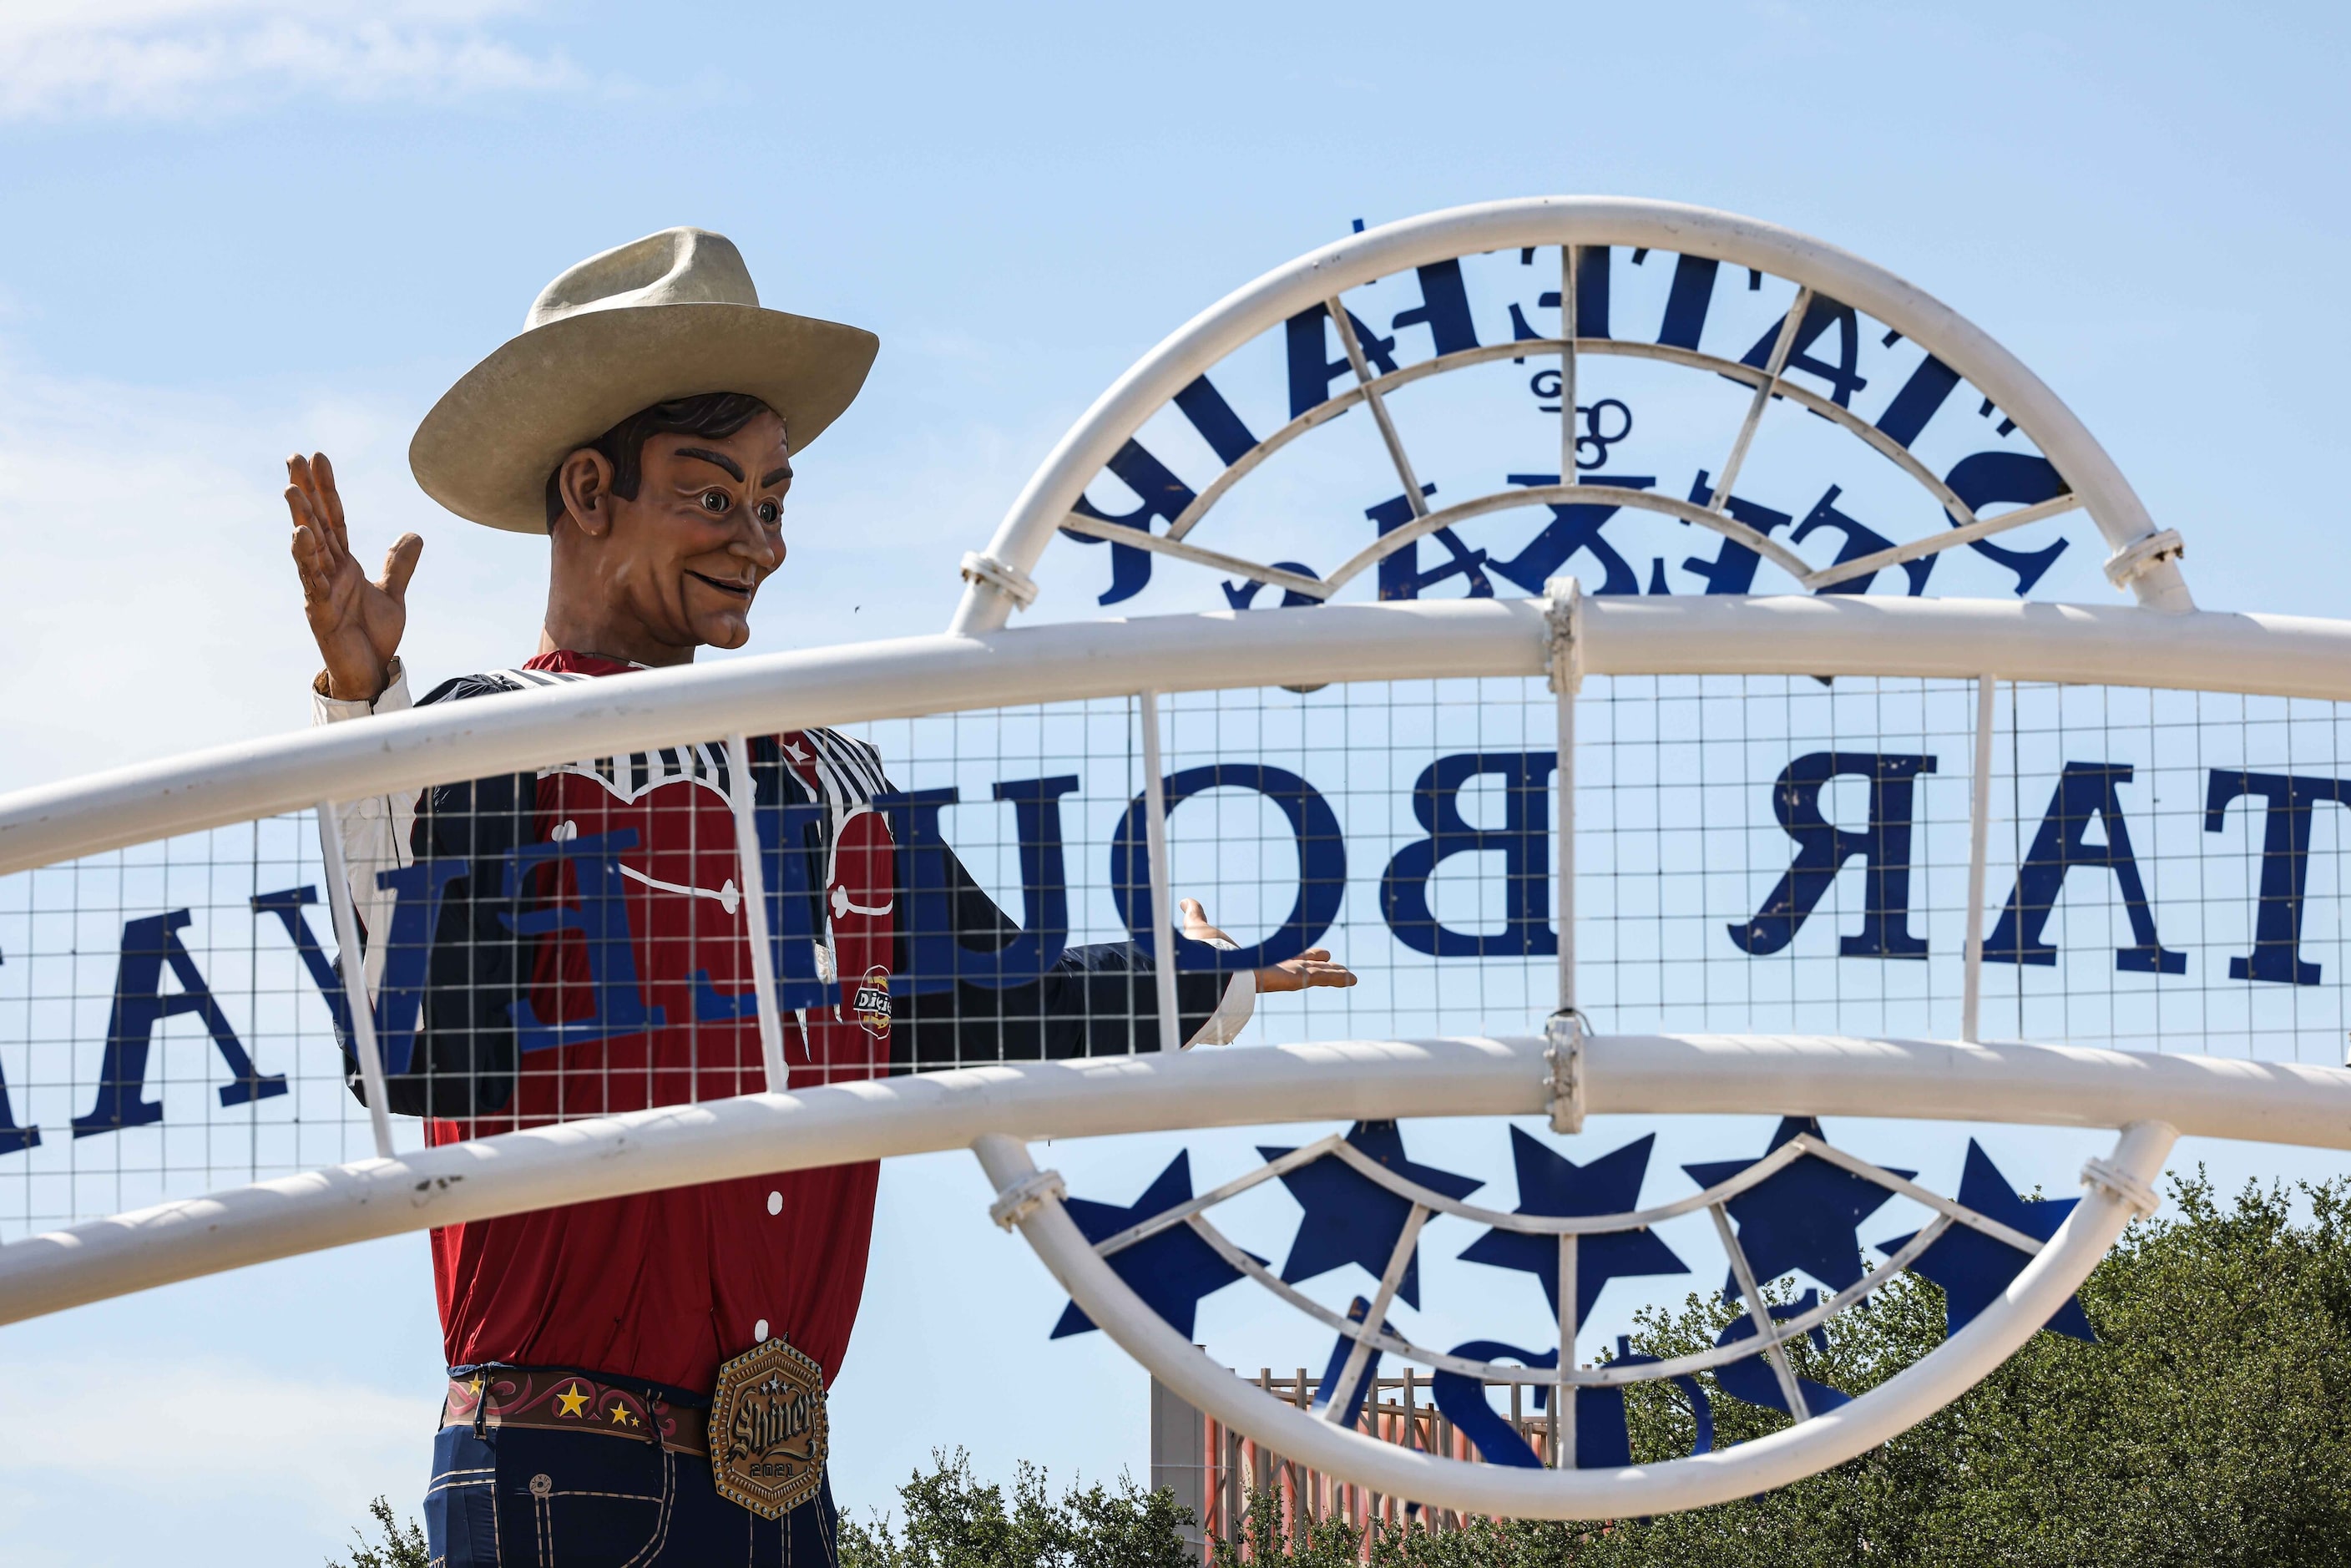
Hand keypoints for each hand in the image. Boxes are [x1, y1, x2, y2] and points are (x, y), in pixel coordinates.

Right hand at [286, 452, 420, 702]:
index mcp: (344, 564)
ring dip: (299, 519)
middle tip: (293, 456)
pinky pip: (311, 580)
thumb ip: (398, 565)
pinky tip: (300, 535)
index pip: (334, 518)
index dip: (327, 488)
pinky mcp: (318, 610)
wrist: (370, 672)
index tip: (319, 457)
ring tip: (291, 490)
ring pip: (308, 548)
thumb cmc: (373, 635)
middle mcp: (327, 571)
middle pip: (316, 523)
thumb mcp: (392, 594)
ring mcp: (319, 589)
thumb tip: (413, 535)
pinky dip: (305, 558)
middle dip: (305, 491)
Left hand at [1179, 898, 1357, 994]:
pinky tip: (1353, 979)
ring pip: (1315, 976)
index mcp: (1254, 963)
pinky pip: (1319, 979)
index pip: (1280, 960)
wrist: (1206, 971)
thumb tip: (1185, 903)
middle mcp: (1271, 973)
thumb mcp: (1200, 929)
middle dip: (1318, 965)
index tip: (1309, 954)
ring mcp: (1283, 977)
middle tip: (1330, 959)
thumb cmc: (1202, 955)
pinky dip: (1337, 979)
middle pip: (1301, 968)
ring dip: (1333, 975)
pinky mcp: (1291, 980)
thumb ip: (1196, 916)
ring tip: (1351, 976)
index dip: (1296, 956)